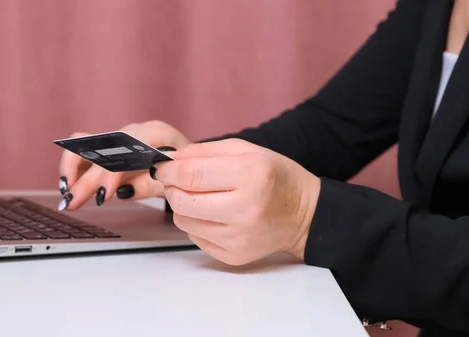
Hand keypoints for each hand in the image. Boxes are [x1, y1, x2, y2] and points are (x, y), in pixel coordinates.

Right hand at [57, 120, 190, 210]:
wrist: (190, 159)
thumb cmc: (186, 167)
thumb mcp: (177, 179)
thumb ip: (151, 185)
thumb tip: (124, 192)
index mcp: (154, 133)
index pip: (125, 151)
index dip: (111, 174)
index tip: (103, 194)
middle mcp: (133, 132)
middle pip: (102, 151)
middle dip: (85, 180)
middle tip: (73, 202)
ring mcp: (120, 138)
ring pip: (86, 146)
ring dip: (72, 171)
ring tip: (67, 195)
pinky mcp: (112, 148)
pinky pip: (86, 152)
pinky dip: (76, 168)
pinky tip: (69, 186)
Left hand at [152, 138, 320, 264]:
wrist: (304, 214)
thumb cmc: (275, 177)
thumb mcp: (246, 150)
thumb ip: (205, 151)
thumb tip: (171, 159)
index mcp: (250, 175)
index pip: (190, 175)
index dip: (169, 170)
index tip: (164, 167)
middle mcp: (245, 209)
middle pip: (182, 201)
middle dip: (173, 188)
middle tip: (181, 182)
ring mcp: (239, 237)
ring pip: (184, 222)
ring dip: (184, 207)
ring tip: (202, 199)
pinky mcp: (234, 255)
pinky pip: (196, 238)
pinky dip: (198, 224)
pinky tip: (215, 216)